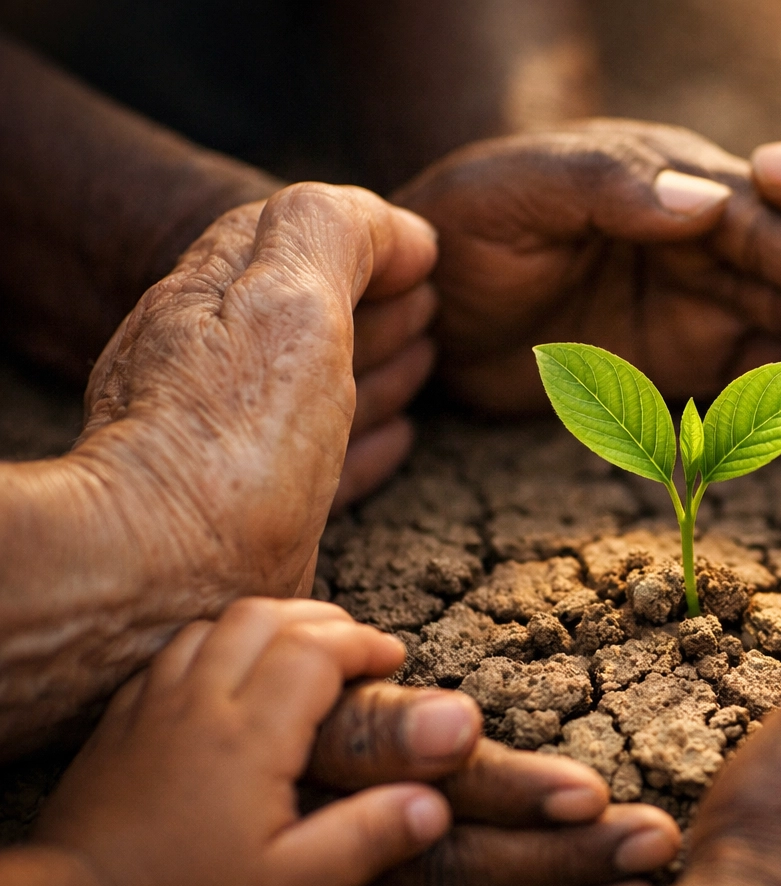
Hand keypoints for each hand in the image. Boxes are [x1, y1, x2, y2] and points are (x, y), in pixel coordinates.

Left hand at [0, 183, 437, 757]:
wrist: (162, 577)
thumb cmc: (230, 440)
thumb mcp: (288, 301)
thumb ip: (329, 234)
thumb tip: (390, 227)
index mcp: (213, 300)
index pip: (286, 237)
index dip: (360, 233)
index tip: (425, 252)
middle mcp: (211, 365)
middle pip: (301, 311)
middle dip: (369, 298)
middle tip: (431, 300)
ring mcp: (230, 445)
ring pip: (316, 387)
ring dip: (374, 363)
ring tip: (426, 356)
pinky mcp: (256, 516)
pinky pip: (323, 463)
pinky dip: (366, 440)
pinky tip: (400, 439)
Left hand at [29, 600, 451, 885]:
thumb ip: (368, 839)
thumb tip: (435, 804)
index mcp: (250, 736)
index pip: (317, 648)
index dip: (364, 642)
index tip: (393, 661)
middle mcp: (200, 704)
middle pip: (266, 616)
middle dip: (323, 620)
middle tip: (357, 649)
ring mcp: (154, 706)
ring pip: (215, 624)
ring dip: (269, 624)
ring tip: (301, 654)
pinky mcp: (121, 721)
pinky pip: (172, 652)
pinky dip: (216, 644)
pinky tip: (231, 678)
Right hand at [305, 682, 681, 885]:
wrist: (245, 783)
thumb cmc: (316, 716)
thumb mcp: (332, 690)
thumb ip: (388, 713)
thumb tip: (461, 729)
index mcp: (319, 752)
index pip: (423, 782)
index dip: (503, 787)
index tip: (587, 795)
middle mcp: (324, 837)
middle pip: (449, 858)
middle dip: (560, 854)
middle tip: (655, 837)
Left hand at [394, 120, 780, 435]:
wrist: (424, 302)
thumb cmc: (463, 225)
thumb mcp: (520, 192)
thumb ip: (605, 188)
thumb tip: (704, 199)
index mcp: (679, 186)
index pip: (767, 226)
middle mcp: (712, 243)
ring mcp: (711, 305)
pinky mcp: (699, 362)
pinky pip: (774, 386)